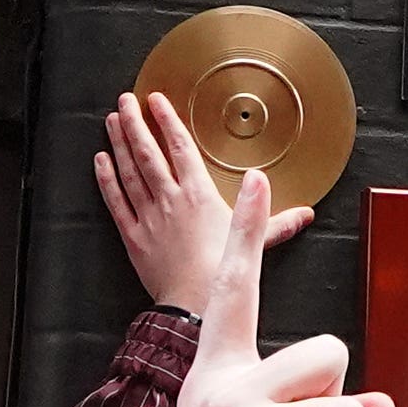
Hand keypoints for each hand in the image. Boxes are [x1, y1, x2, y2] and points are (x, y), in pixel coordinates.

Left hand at [97, 88, 309, 315]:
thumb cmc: (223, 274)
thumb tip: (306, 213)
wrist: (192, 306)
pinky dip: (106, 179)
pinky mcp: (133, 235)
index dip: (167, 120)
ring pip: (129, 171)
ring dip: (119, 143)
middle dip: (135, 122)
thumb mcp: (255, 244)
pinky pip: (116, 201)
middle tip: (126, 100)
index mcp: (199, 195)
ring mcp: (148, 216)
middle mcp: (171, 199)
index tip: (157, 100)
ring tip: (113, 119)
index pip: (180, 148)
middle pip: (147, 152)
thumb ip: (279, 223)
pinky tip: (101, 161)